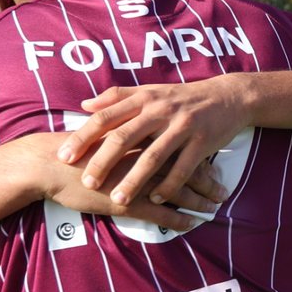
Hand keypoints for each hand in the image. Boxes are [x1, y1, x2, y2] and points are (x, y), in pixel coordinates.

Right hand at [31, 133, 224, 230]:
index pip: (179, 146)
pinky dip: (178, 219)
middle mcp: (144, 155)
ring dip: (199, 201)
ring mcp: (138, 179)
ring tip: (214, 208)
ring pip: (178, 190)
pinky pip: (161, 212)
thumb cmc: (73, 150)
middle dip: (207, 180)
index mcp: (141, 137)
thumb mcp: (101, 132)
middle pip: (186, 166)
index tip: (213, 166)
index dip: (198, 157)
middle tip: (223, 191)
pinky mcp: (127, 201)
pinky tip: (192, 224)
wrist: (49, 164)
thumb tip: (134, 134)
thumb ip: (121, 132)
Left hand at [57, 77, 248, 205]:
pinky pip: (182, 169)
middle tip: (87, 183)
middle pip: (124, 137)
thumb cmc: (180, 97)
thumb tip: (84, 106)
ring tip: (117, 199)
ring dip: (134, 181)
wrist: (227, 96)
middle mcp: (160, 111)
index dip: (83, 137)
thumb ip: (116, 97)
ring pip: (153, 157)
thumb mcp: (149, 91)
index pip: (105, 117)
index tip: (64, 157)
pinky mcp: (202, 143)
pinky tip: (154, 200)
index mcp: (142, 99)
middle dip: (103, 162)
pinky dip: (167, 186)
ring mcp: (182, 127)